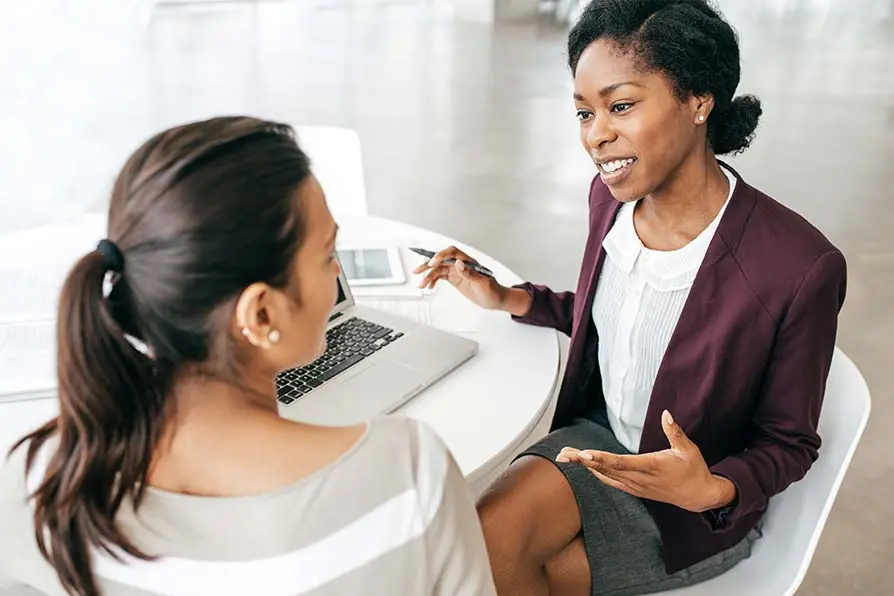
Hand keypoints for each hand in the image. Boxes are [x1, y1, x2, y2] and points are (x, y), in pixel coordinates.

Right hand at [414, 246, 507, 310]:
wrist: (495, 299)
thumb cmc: (492, 291)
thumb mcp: (483, 283)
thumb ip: (470, 273)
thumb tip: (459, 263)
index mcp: (469, 262)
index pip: (452, 253)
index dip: (441, 256)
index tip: (433, 263)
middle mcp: (461, 264)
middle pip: (442, 260)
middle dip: (429, 264)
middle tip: (418, 270)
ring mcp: (457, 271)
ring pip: (439, 269)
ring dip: (429, 276)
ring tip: (421, 284)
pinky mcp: (455, 279)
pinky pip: (441, 276)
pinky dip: (434, 280)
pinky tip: (429, 286)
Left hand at [556, 410, 736, 512]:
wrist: (699, 496)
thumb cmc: (694, 470)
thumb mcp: (688, 449)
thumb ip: (674, 432)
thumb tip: (666, 413)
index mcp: (651, 466)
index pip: (620, 463)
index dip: (600, 459)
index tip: (583, 454)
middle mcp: (640, 479)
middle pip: (606, 469)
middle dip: (583, 461)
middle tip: (563, 454)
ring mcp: (636, 486)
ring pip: (605, 475)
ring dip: (585, 466)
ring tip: (566, 456)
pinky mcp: (636, 490)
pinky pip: (611, 481)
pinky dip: (597, 473)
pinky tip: (585, 466)